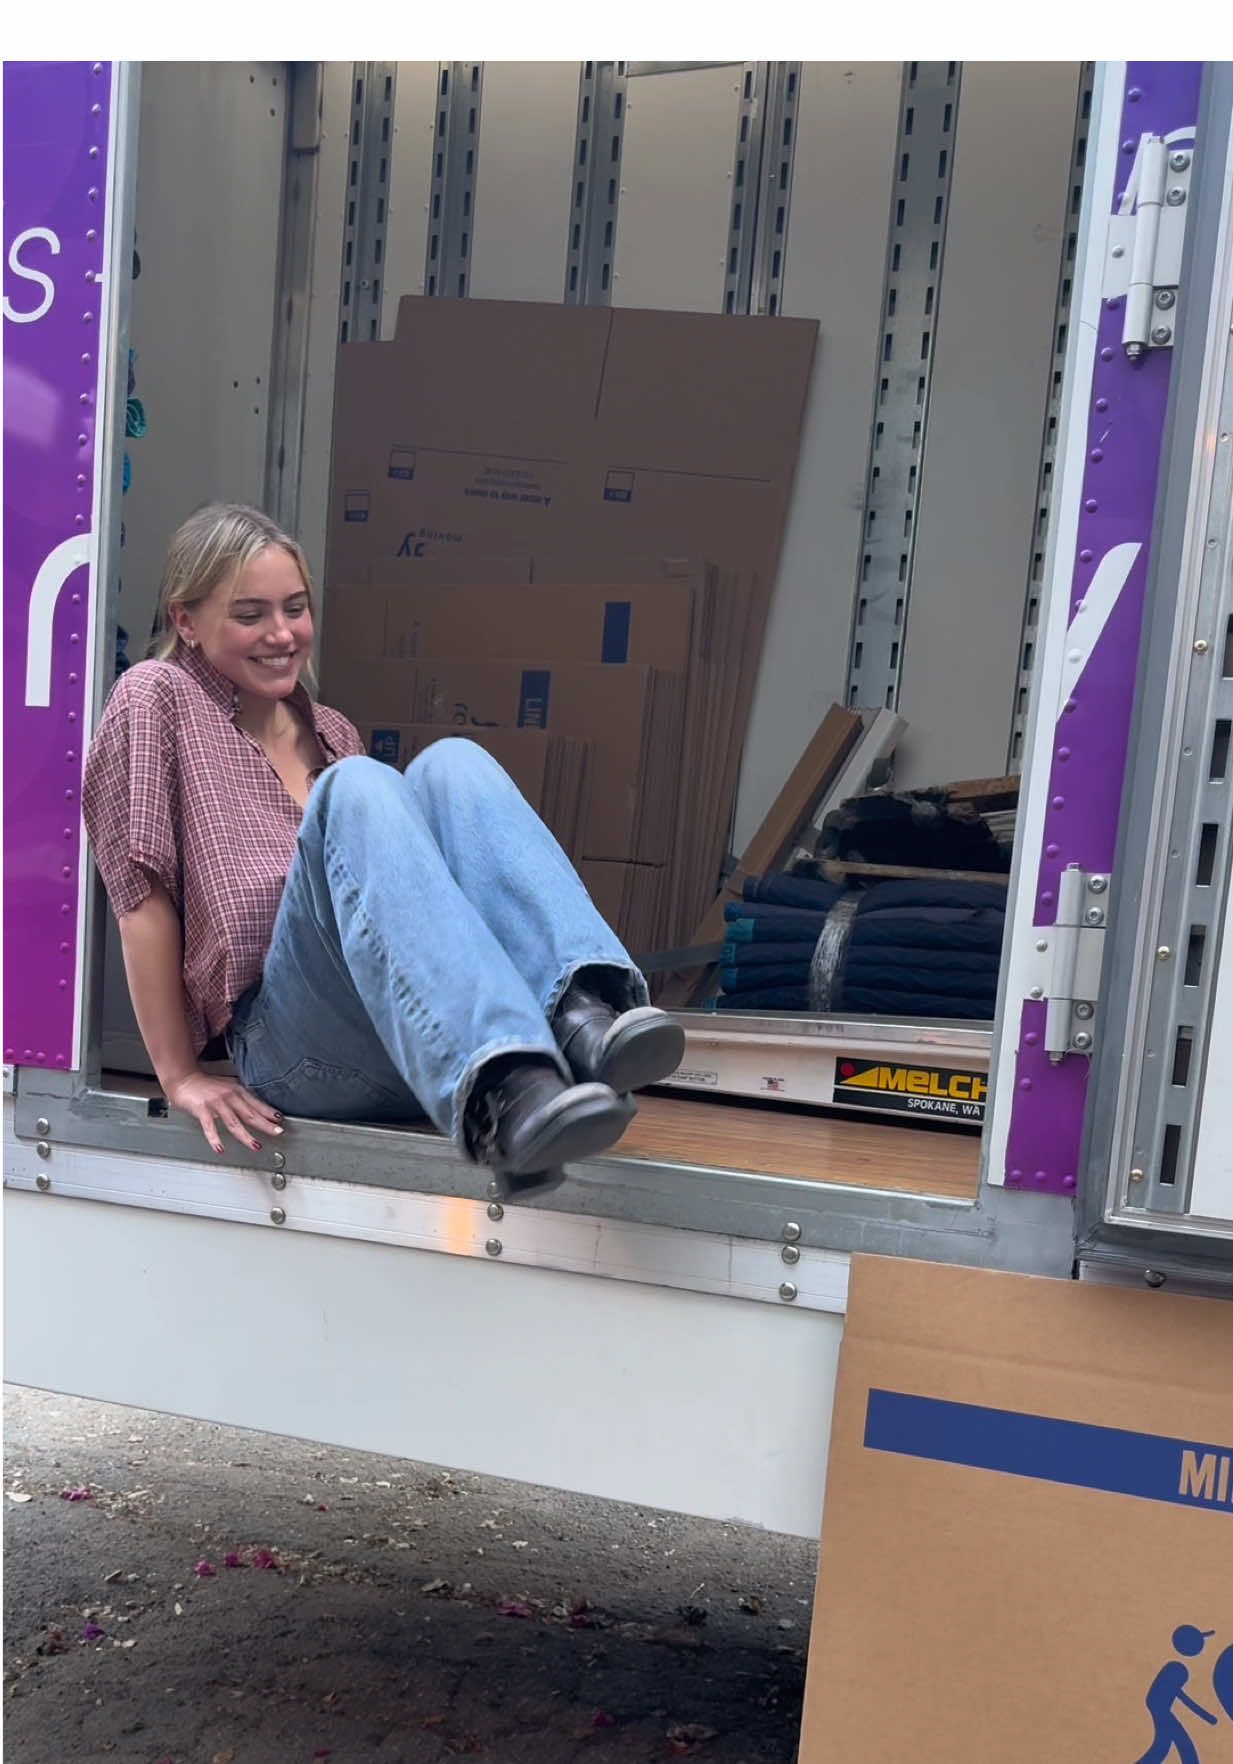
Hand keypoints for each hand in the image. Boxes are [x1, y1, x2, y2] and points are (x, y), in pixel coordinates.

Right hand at [164, 1071, 284, 1155]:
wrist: (183, 1078)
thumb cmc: (205, 1085)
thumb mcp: (227, 1088)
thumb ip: (240, 1100)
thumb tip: (256, 1111)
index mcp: (237, 1091)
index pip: (257, 1104)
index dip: (269, 1112)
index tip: (280, 1121)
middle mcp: (229, 1096)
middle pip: (250, 1113)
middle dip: (265, 1124)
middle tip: (277, 1133)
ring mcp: (216, 1103)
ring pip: (234, 1122)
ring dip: (246, 1136)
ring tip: (256, 1145)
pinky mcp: (202, 1109)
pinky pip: (210, 1127)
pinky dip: (215, 1139)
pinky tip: (220, 1148)